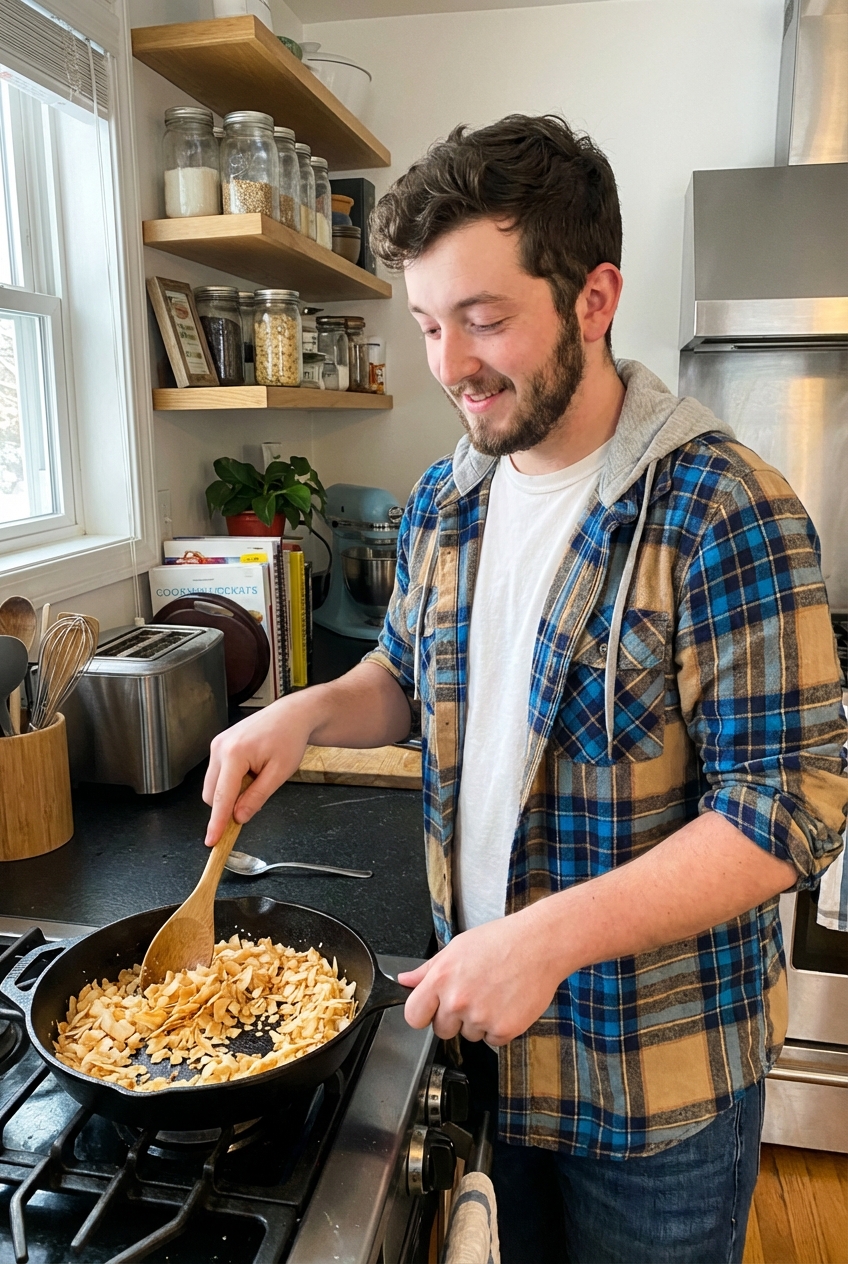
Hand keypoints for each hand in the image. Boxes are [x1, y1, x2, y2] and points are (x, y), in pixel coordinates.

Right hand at [202, 695, 312, 844]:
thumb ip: (257, 797)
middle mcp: (220, 747)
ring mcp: (217, 744)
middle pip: (212, 794)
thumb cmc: (289, 738)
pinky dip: (230, 781)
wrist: (291, 715)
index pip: (221, 797)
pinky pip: (217, 773)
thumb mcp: (279, 773)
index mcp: (235, 754)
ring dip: (230, 792)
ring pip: (213, 785)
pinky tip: (250, 772)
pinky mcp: (219, 744)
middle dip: (227, 805)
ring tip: (256, 778)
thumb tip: (239, 817)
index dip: (216, 822)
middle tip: (255, 798)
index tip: (211, 840)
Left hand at [397, 910, 562, 1044]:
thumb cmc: (500, 941)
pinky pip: (492, 1040)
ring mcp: (481, 1018)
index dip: (423, 1014)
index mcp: (441, 979)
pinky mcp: (504, 1030)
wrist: (540, 944)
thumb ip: (427, 970)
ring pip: (469, 1035)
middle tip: (473, 994)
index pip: (413, 1016)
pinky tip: (507, 1003)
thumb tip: (404, 980)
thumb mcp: (457, 948)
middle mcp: (458, 1001)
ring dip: (478, 1022)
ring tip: (494, 993)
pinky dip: (499, 1027)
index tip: (432, 1009)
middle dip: (453, 1018)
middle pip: (441, 1030)